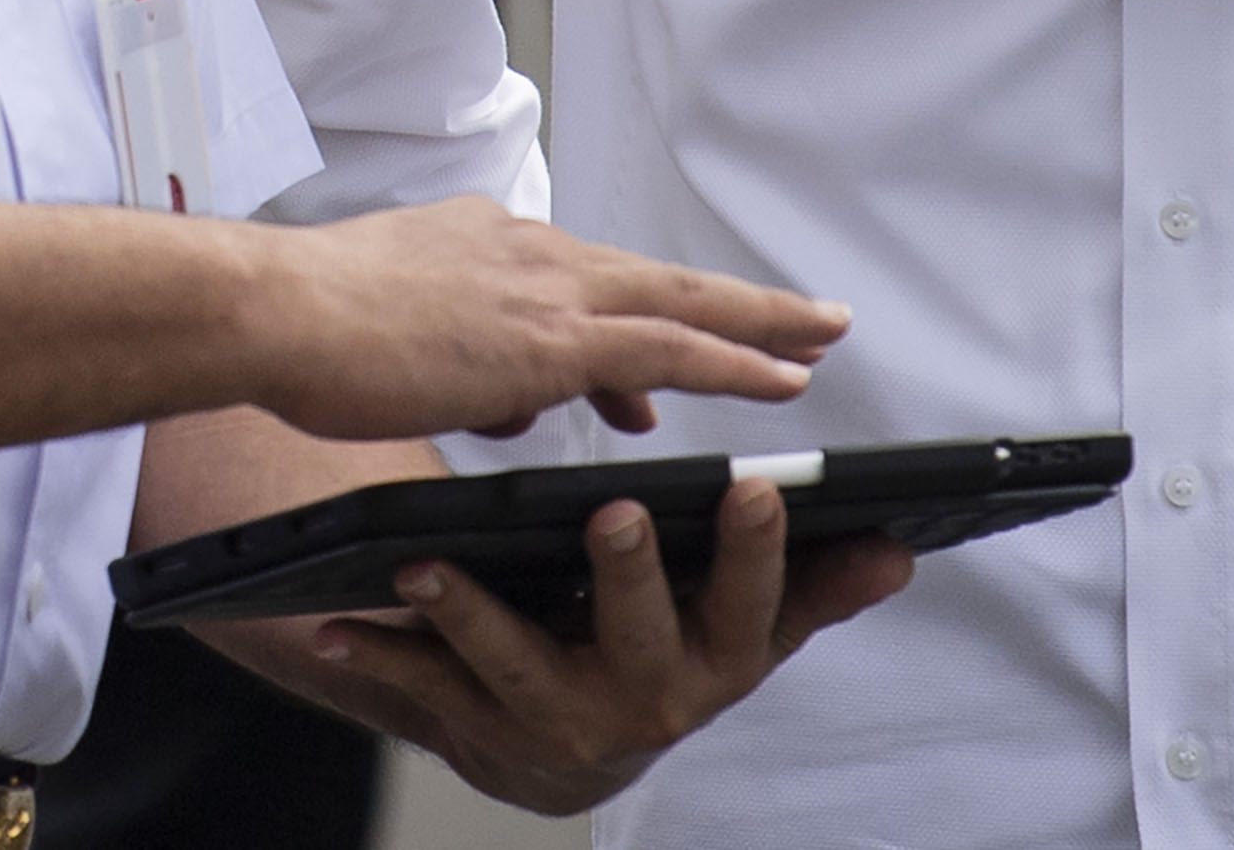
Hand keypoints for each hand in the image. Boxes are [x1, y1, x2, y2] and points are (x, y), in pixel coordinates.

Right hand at [247, 197, 847, 443]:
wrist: (275, 310)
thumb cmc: (310, 329)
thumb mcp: (399, 338)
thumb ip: (466, 360)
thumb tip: (511, 398)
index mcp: (487, 244)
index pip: (586, 282)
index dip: (643, 314)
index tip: (680, 341)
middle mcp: (527, 252)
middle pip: (656, 278)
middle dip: (737, 302)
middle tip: (808, 317)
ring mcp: (542, 289)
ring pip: (680, 306)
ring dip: (757, 325)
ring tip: (820, 340)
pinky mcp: (550, 337)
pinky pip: (669, 349)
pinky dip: (734, 361)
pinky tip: (783, 380)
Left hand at [303, 478, 909, 814]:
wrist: (571, 745)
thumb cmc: (670, 648)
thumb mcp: (744, 625)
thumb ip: (815, 585)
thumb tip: (900, 547)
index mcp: (715, 660)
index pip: (750, 604)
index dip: (758, 553)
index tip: (757, 488)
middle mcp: (642, 700)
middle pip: (638, 633)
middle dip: (630, 575)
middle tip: (617, 511)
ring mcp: (556, 718)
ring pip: (512, 662)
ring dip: (470, 612)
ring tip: (430, 561)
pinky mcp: (477, 727)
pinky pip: (423, 691)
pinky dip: (378, 657)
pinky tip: (333, 623)